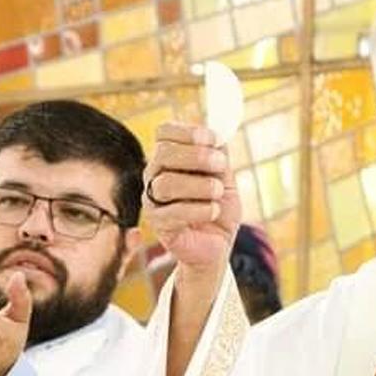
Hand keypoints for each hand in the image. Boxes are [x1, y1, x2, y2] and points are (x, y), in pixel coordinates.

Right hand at [144, 122, 240, 279]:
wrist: (217, 244)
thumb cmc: (217, 206)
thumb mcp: (223, 176)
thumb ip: (218, 154)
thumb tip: (219, 133)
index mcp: (168, 158)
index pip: (164, 132)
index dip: (190, 132)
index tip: (216, 140)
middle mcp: (154, 175)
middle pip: (164, 154)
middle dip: (197, 156)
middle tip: (221, 164)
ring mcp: (152, 200)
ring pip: (166, 183)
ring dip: (199, 185)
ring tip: (218, 192)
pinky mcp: (158, 225)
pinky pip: (173, 212)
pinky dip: (200, 210)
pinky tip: (214, 211)